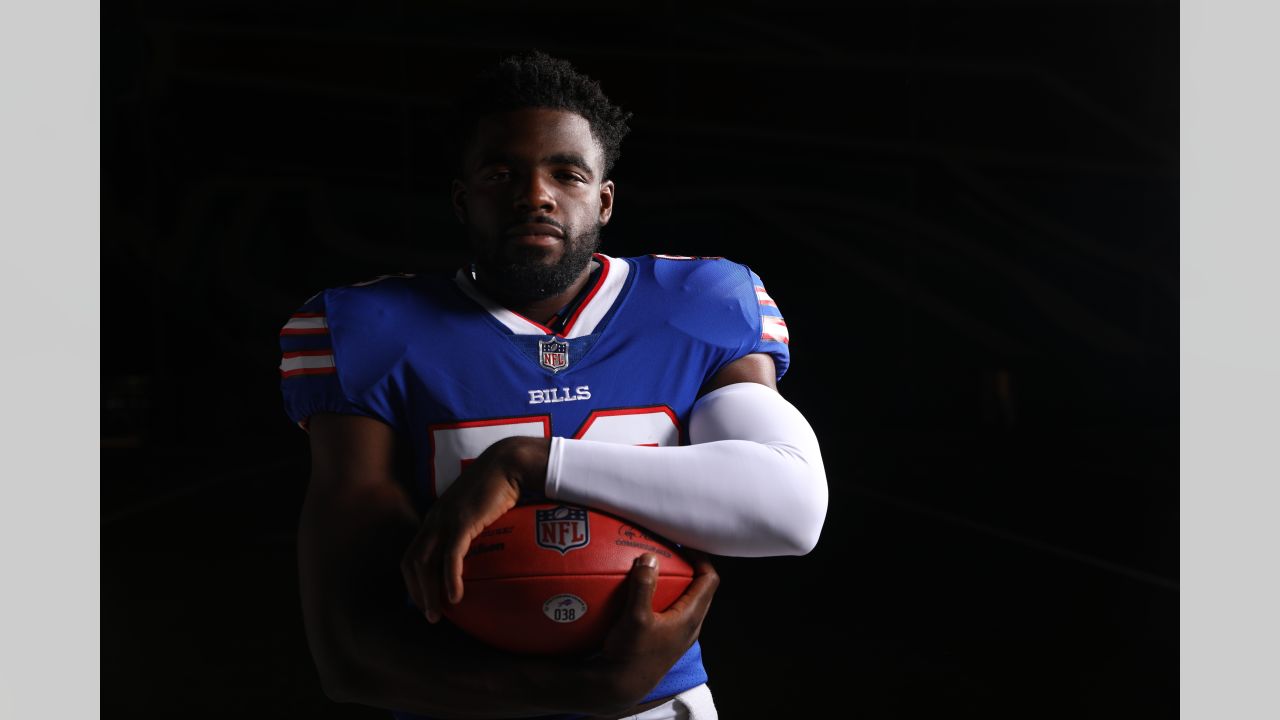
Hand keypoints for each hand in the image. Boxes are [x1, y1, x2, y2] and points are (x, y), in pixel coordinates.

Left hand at [400, 436, 549, 623]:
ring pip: (425, 562)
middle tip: (428, 615)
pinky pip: (451, 556)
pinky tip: (456, 597)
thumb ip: (474, 529)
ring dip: (427, 592)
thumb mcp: (479, 510)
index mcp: (435, 518)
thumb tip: (484, 552)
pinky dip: (449, 579)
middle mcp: (434, 520)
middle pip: (411, 561)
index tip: (424, 599)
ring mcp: (446, 520)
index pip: (412, 553)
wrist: (507, 464)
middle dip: (415, 591)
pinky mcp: (462, 521)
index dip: (413, 579)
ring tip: (437, 614)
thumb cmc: (499, 487)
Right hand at [588, 551, 719, 713]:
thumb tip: (649, 557)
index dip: (702, 559)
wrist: (618, 687)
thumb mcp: (635, 618)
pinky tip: (641, 594)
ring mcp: (677, 635)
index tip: (684, 545)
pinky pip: (670, 612)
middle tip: (670, 553)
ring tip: (657, 569)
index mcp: (690, 618)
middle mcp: (689, 626)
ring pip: (685, 602)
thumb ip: (643, 586)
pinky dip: (662, 598)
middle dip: (689, 569)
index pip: (710, 581)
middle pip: (700, 590)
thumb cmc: (631, 654)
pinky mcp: (664, 640)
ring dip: (675, 585)